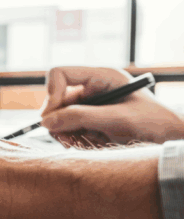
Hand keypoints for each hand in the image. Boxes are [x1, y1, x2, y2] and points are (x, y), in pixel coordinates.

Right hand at [41, 66, 183, 145]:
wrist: (171, 139)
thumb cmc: (154, 123)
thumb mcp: (118, 119)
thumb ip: (81, 118)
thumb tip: (46, 122)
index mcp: (101, 77)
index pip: (60, 74)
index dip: (52, 93)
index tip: (54, 117)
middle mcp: (93, 88)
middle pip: (57, 99)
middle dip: (58, 120)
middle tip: (67, 139)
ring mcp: (91, 105)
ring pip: (60, 116)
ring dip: (66, 132)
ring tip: (82, 143)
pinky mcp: (91, 120)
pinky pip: (69, 128)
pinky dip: (74, 138)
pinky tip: (89, 144)